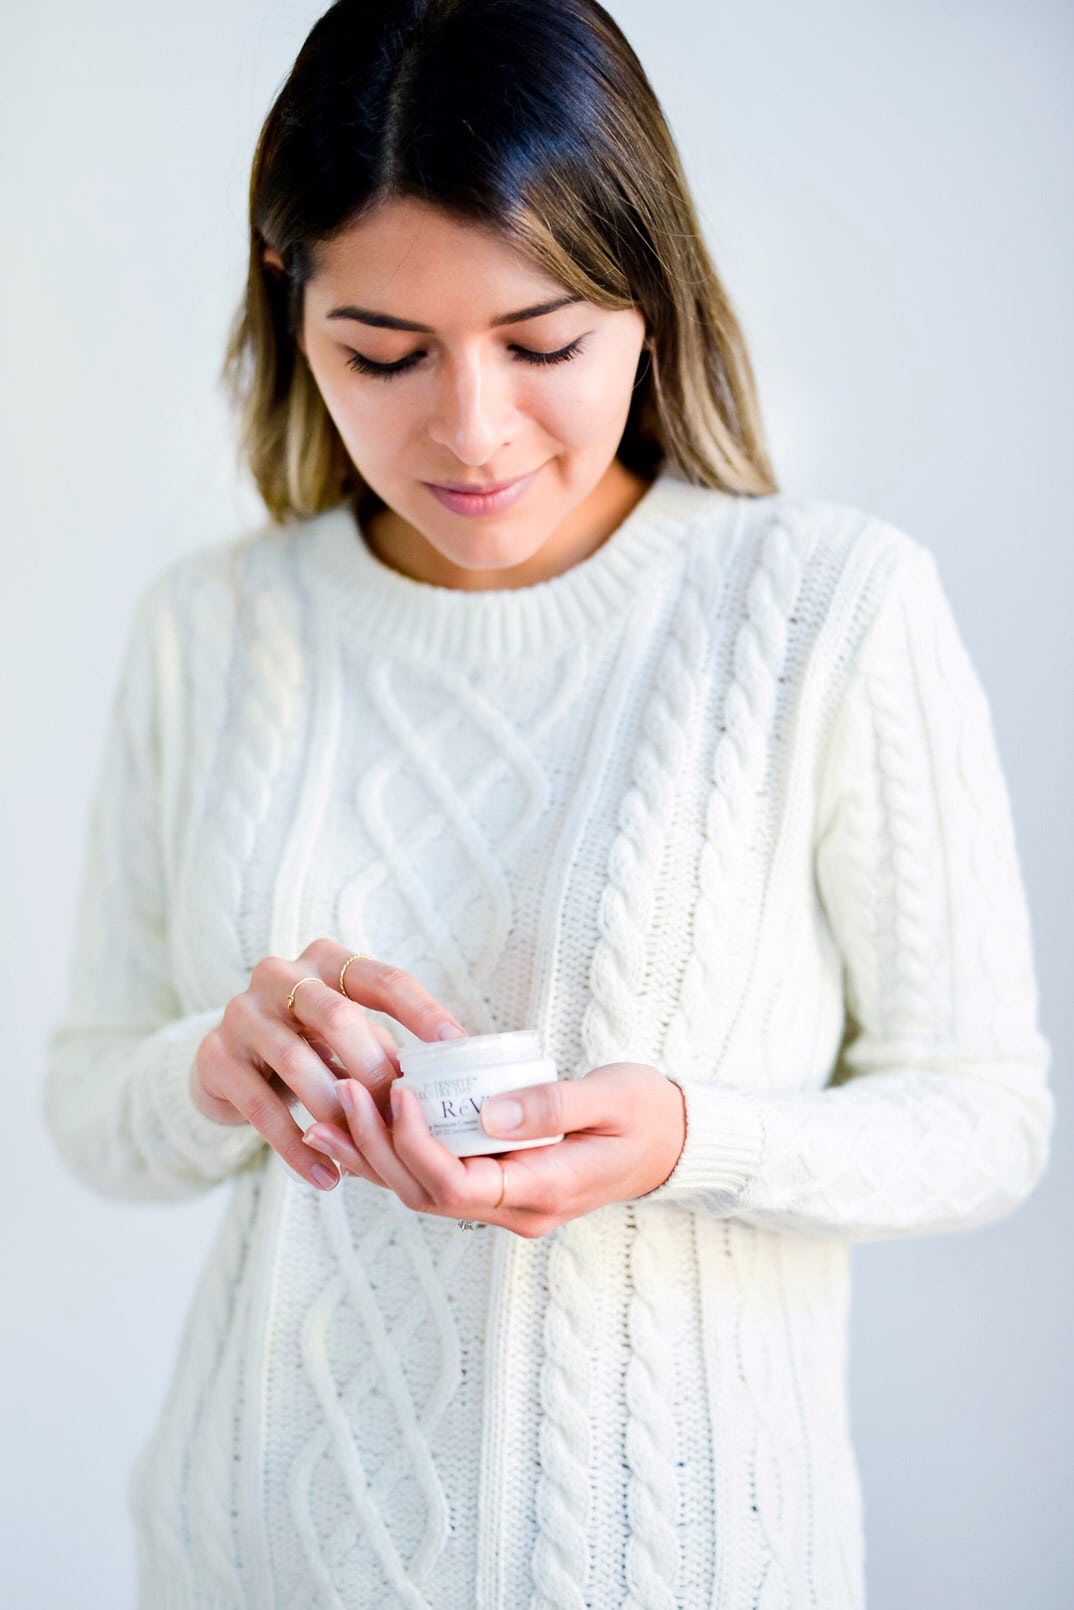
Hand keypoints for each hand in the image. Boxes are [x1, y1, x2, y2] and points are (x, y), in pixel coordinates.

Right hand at [189, 940, 467, 1193]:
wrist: (225, 1065)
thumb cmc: (307, 1045)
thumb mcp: (346, 1036)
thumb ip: (384, 1047)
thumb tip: (444, 1080)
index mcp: (326, 961)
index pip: (384, 980)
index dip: (423, 1013)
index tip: (457, 1047)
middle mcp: (281, 975)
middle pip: (337, 1017)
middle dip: (374, 1068)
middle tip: (401, 1110)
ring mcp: (242, 1013)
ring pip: (297, 1062)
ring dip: (336, 1111)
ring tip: (364, 1153)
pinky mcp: (217, 1057)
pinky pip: (262, 1109)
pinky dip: (298, 1148)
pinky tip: (327, 1177)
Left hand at [301, 1060, 686, 1236]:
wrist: (676, 1140)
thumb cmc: (648, 1112)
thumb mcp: (612, 1098)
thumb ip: (553, 1105)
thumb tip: (489, 1113)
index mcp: (543, 1192)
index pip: (456, 1185)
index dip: (414, 1143)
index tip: (395, 1090)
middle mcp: (517, 1210)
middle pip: (425, 1193)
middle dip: (377, 1145)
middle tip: (343, 1088)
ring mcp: (507, 1203)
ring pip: (421, 1191)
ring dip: (373, 1153)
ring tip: (329, 1107)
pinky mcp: (500, 1184)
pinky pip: (435, 1178)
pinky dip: (393, 1153)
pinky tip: (358, 1125)